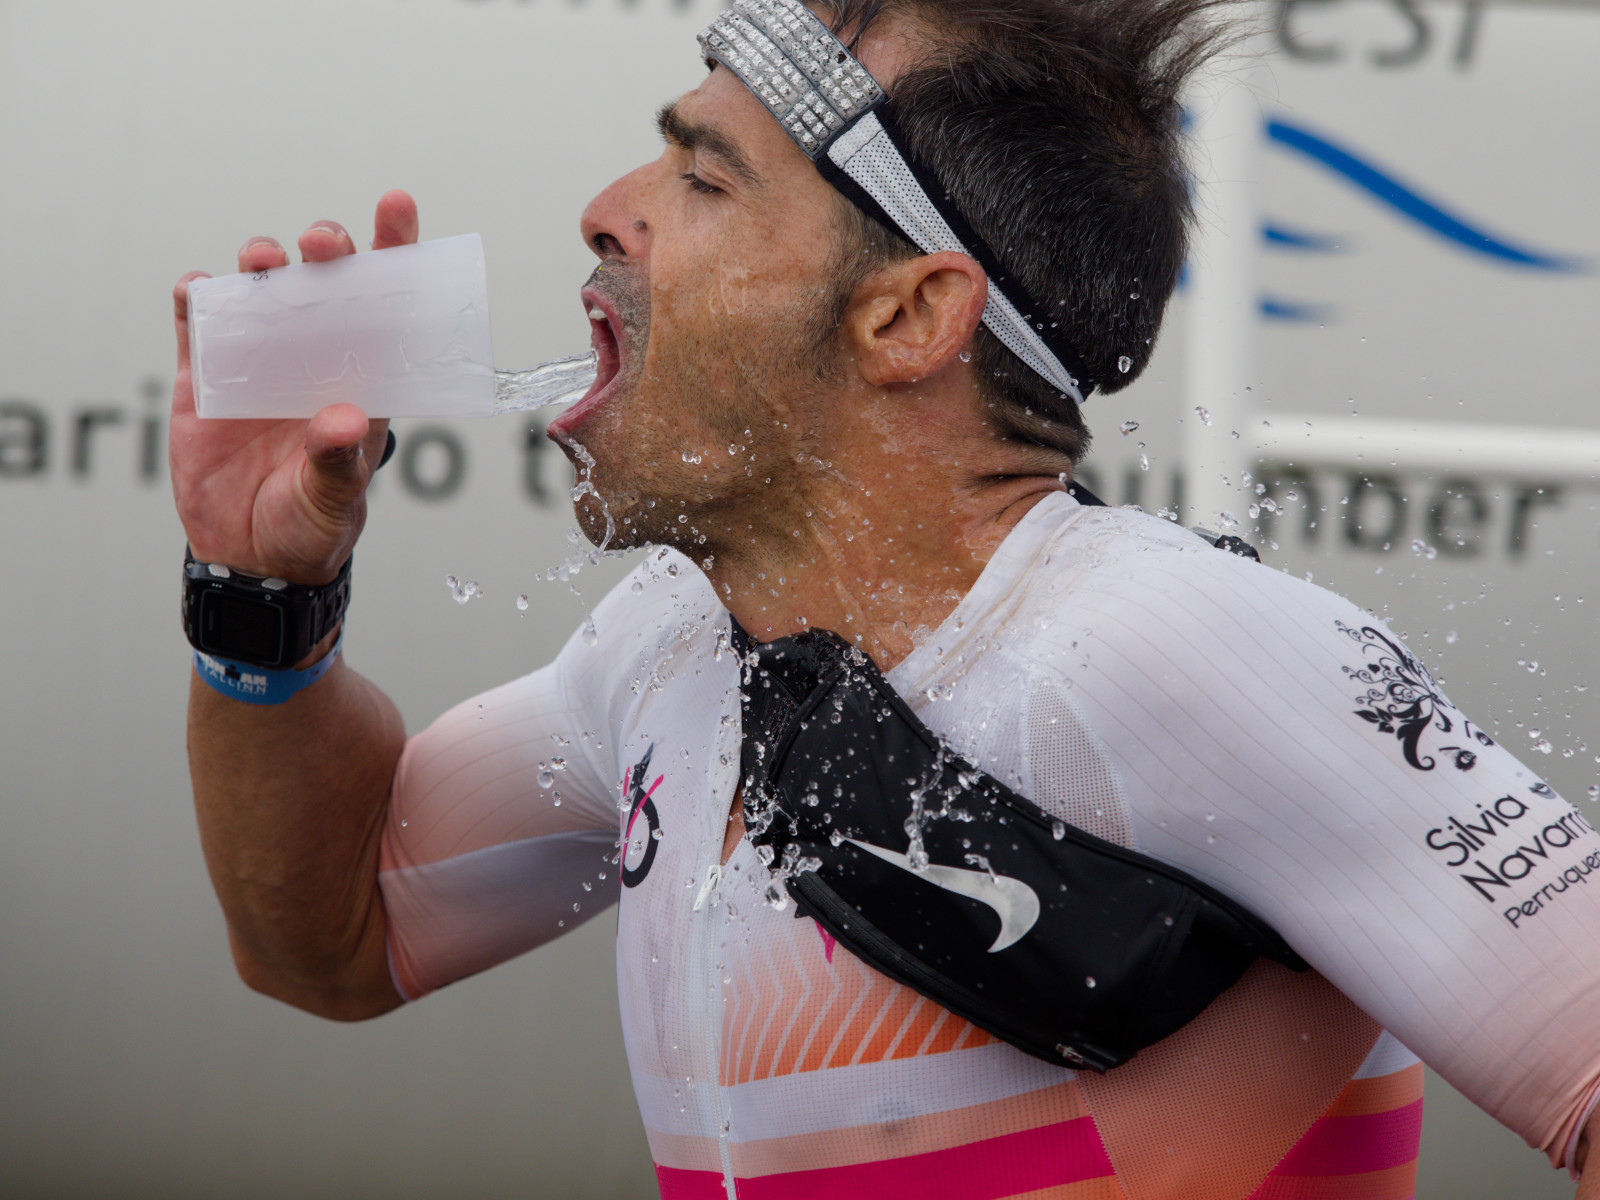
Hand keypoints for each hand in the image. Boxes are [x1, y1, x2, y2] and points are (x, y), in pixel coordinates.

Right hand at [169, 190, 418, 584]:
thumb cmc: (308, 527)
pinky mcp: (203, 378)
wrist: (248, 559)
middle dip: (325, 248)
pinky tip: (199, 290)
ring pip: (260, 289)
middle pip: (324, 281)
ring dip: (261, 263)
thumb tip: (341, 419)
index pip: (385, 303)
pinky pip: (197, 323)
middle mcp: (315, 358)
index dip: (393, 248)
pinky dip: (197, 297)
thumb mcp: (331, 500)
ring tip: (263, 262)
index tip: (395, 204)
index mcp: (362, 377)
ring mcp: (258, 363)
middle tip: (321, 245)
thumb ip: (335, 461)